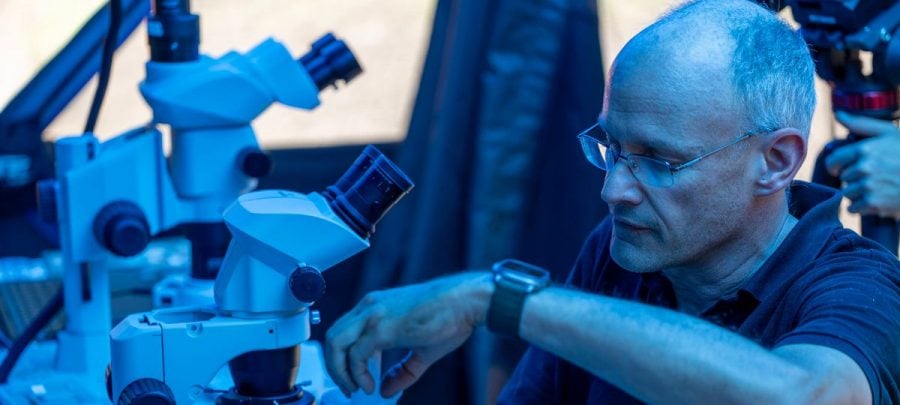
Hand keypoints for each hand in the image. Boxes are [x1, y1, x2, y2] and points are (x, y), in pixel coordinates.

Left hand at [324, 272, 491, 397]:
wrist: (466, 301)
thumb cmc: (448, 317)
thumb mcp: (421, 348)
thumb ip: (402, 371)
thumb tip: (387, 390)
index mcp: (375, 307)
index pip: (343, 331)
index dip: (341, 359)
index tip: (352, 379)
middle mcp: (369, 307)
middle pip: (332, 337)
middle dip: (334, 367)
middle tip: (348, 387)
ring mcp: (374, 315)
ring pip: (336, 342)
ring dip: (339, 370)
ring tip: (355, 387)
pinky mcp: (383, 327)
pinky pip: (356, 353)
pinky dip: (357, 373)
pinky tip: (369, 385)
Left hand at [825, 112, 899, 218]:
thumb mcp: (888, 133)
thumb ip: (860, 124)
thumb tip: (838, 113)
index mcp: (864, 149)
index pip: (833, 161)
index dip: (836, 166)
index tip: (840, 168)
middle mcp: (864, 167)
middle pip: (844, 178)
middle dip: (854, 178)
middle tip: (872, 176)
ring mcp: (868, 186)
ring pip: (847, 193)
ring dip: (857, 193)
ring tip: (875, 188)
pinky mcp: (874, 203)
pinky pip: (854, 208)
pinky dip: (862, 207)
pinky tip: (876, 199)